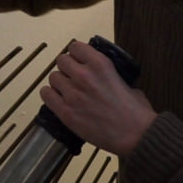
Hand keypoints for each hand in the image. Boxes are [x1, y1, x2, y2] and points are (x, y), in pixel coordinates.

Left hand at [40, 40, 156, 157]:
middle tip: (74, 78)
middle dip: (67, 68)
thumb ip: (109, 76)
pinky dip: (50, 95)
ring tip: (67, 91)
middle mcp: (83, 75)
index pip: (75, 47)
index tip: (79, 61)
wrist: (135, 135)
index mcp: (100, 64)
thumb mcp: (126, 82)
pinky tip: (58, 99)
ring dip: (59, 83)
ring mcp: (72, 94)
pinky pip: (46, 95)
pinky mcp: (65, 112)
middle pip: (61, 60)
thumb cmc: (136, 111)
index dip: (76, 55)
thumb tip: (102, 78)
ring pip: (53, 77)